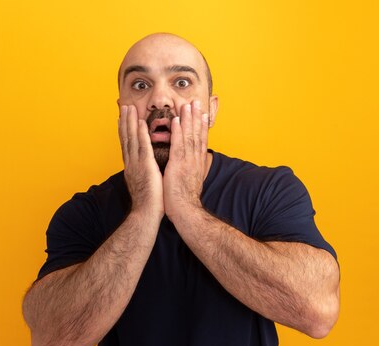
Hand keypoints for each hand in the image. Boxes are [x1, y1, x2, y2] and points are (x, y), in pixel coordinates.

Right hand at [118, 105, 163, 219]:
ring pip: (132, 139)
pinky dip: (141, 134)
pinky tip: (140, 123)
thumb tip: (146, 167)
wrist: (146, 214)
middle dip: (125, 121)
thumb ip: (144, 172)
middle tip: (123, 106)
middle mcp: (131, 163)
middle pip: (126, 138)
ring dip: (130, 122)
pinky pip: (143, 147)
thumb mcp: (144, 183)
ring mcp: (136, 164)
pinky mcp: (145, 166)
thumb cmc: (149, 203)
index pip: (127, 145)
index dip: (125, 130)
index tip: (123, 118)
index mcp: (132, 167)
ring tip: (129, 108)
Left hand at [163, 100, 209, 221]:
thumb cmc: (185, 200)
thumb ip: (191, 170)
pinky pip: (178, 145)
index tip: (201, 113)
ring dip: (188, 119)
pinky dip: (178, 132)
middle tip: (196, 101)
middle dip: (196, 117)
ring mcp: (188, 161)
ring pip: (189, 136)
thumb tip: (190, 166)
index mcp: (197, 163)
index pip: (201, 141)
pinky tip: (176, 120)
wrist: (186, 211)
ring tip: (187, 104)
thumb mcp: (191, 181)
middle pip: (197, 134)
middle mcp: (195, 160)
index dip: (201, 126)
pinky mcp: (179, 165)